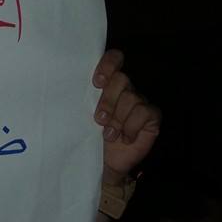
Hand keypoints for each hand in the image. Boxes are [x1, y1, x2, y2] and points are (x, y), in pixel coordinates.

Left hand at [92, 50, 160, 184]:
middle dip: (108, 101)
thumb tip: (69, 83)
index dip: (108, 65)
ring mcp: (139, 102)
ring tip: (108, 134)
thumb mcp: (80, 114)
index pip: (114, 59)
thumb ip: (81, 96)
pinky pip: (144, 112)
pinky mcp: (151, 117)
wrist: (102, 163)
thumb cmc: (88, 136)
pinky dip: (131, 126)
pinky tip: (124, 138)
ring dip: (117, 118)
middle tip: (99, 119)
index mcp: (107, 83)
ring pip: (131, 97)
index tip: (96, 82)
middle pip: (121, 79)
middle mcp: (125, 89)